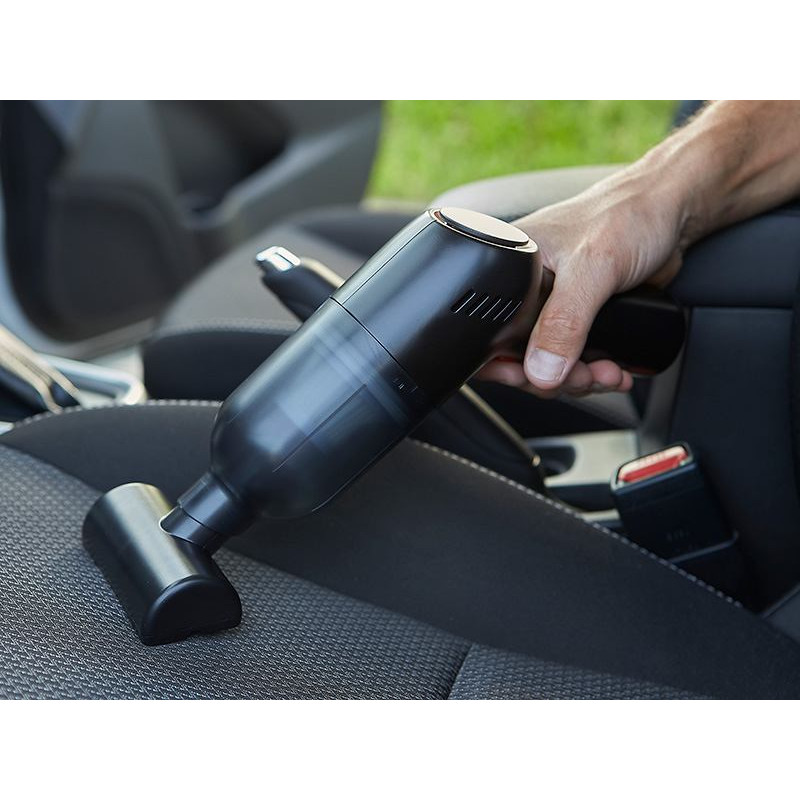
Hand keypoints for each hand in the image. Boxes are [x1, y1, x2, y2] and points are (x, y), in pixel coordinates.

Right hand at [478, 169, 686, 397]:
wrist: (673, 210)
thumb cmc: (628, 214)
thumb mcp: (590, 268)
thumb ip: (564, 322)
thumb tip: (541, 370)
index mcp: (510, 268)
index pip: (488, 329)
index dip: (502, 362)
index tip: (527, 379)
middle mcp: (528, 289)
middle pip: (521, 355)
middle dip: (552, 376)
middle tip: (580, 378)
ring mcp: (556, 305)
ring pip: (551, 362)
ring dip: (579, 378)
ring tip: (607, 374)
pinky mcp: (583, 317)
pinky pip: (577, 357)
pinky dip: (595, 371)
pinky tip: (614, 371)